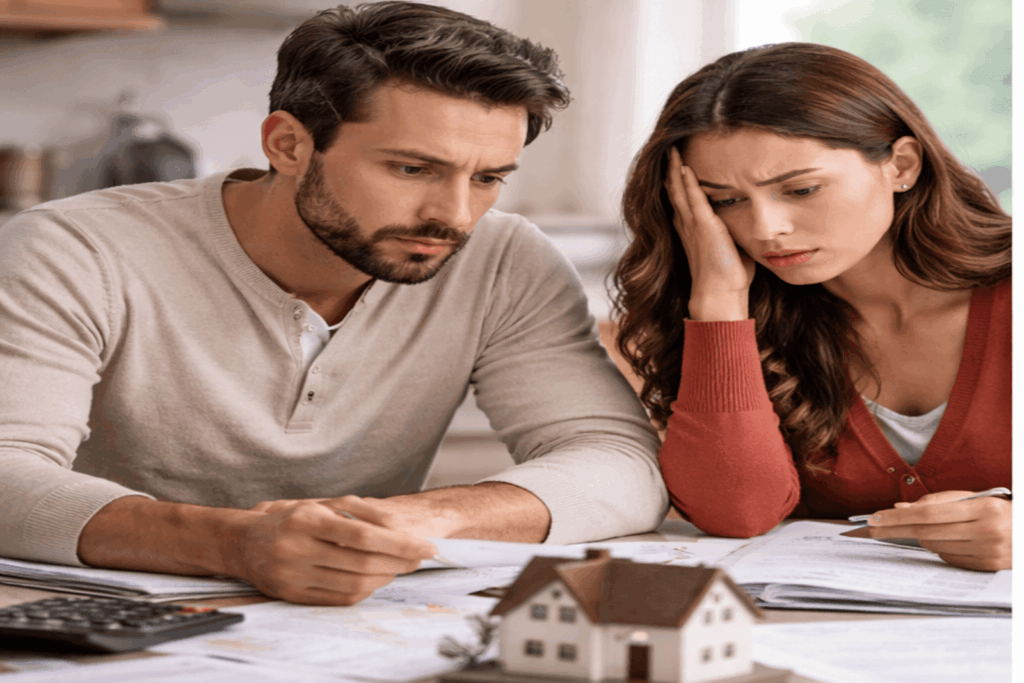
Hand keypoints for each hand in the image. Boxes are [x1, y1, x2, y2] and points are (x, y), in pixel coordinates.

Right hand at [224, 495, 439, 604]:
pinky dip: (365, 590)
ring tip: (401, 567)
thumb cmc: (292, 519)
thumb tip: (401, 530)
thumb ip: (361, 512)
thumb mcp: (323, 505)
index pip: (363, 536)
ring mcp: (293, 575)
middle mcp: (297, 548)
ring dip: (386, 577)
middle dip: (399, 562)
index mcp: (307, 520)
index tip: (425, 547)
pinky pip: (339, 598)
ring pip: (354, 584)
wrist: (245, 543)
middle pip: (362, 563)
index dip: (399, 544)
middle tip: (419, 558)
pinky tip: (377, 579)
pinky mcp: (293, 596)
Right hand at [665, 147, 754, 320]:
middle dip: (671, 170)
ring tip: (673, 151)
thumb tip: (751, 225)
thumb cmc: (729, 276)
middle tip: (669, 150)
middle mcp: (687, 225)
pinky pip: (693, 199)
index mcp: (692, 230)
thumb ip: (735, 233)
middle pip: (675, 191)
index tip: (677, 165)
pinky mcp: (703, 226)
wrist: (721, 294)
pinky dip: (688, 183)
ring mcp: (693, 225)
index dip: (678, 183)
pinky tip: (685, 167)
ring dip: (675, 170)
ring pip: (679, 191)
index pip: (682, 200)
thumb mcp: (732, 248)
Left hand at [864, 490, 1011, 570]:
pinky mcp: (987, 568)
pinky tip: (952, 540)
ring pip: (934, 547)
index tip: (875, 519)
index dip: (898, 517)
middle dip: (897, 529)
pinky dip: (942, 548)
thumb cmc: (999, 511)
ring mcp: (988, 553)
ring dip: (923, 537)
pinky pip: (948, 558)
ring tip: (933, 528)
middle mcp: (987, 531)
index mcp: (983, 509)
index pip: (928, 513)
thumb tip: (900, 509)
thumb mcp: (973, 498)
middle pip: (927, 532)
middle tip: (874, 527)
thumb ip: (937, 502)